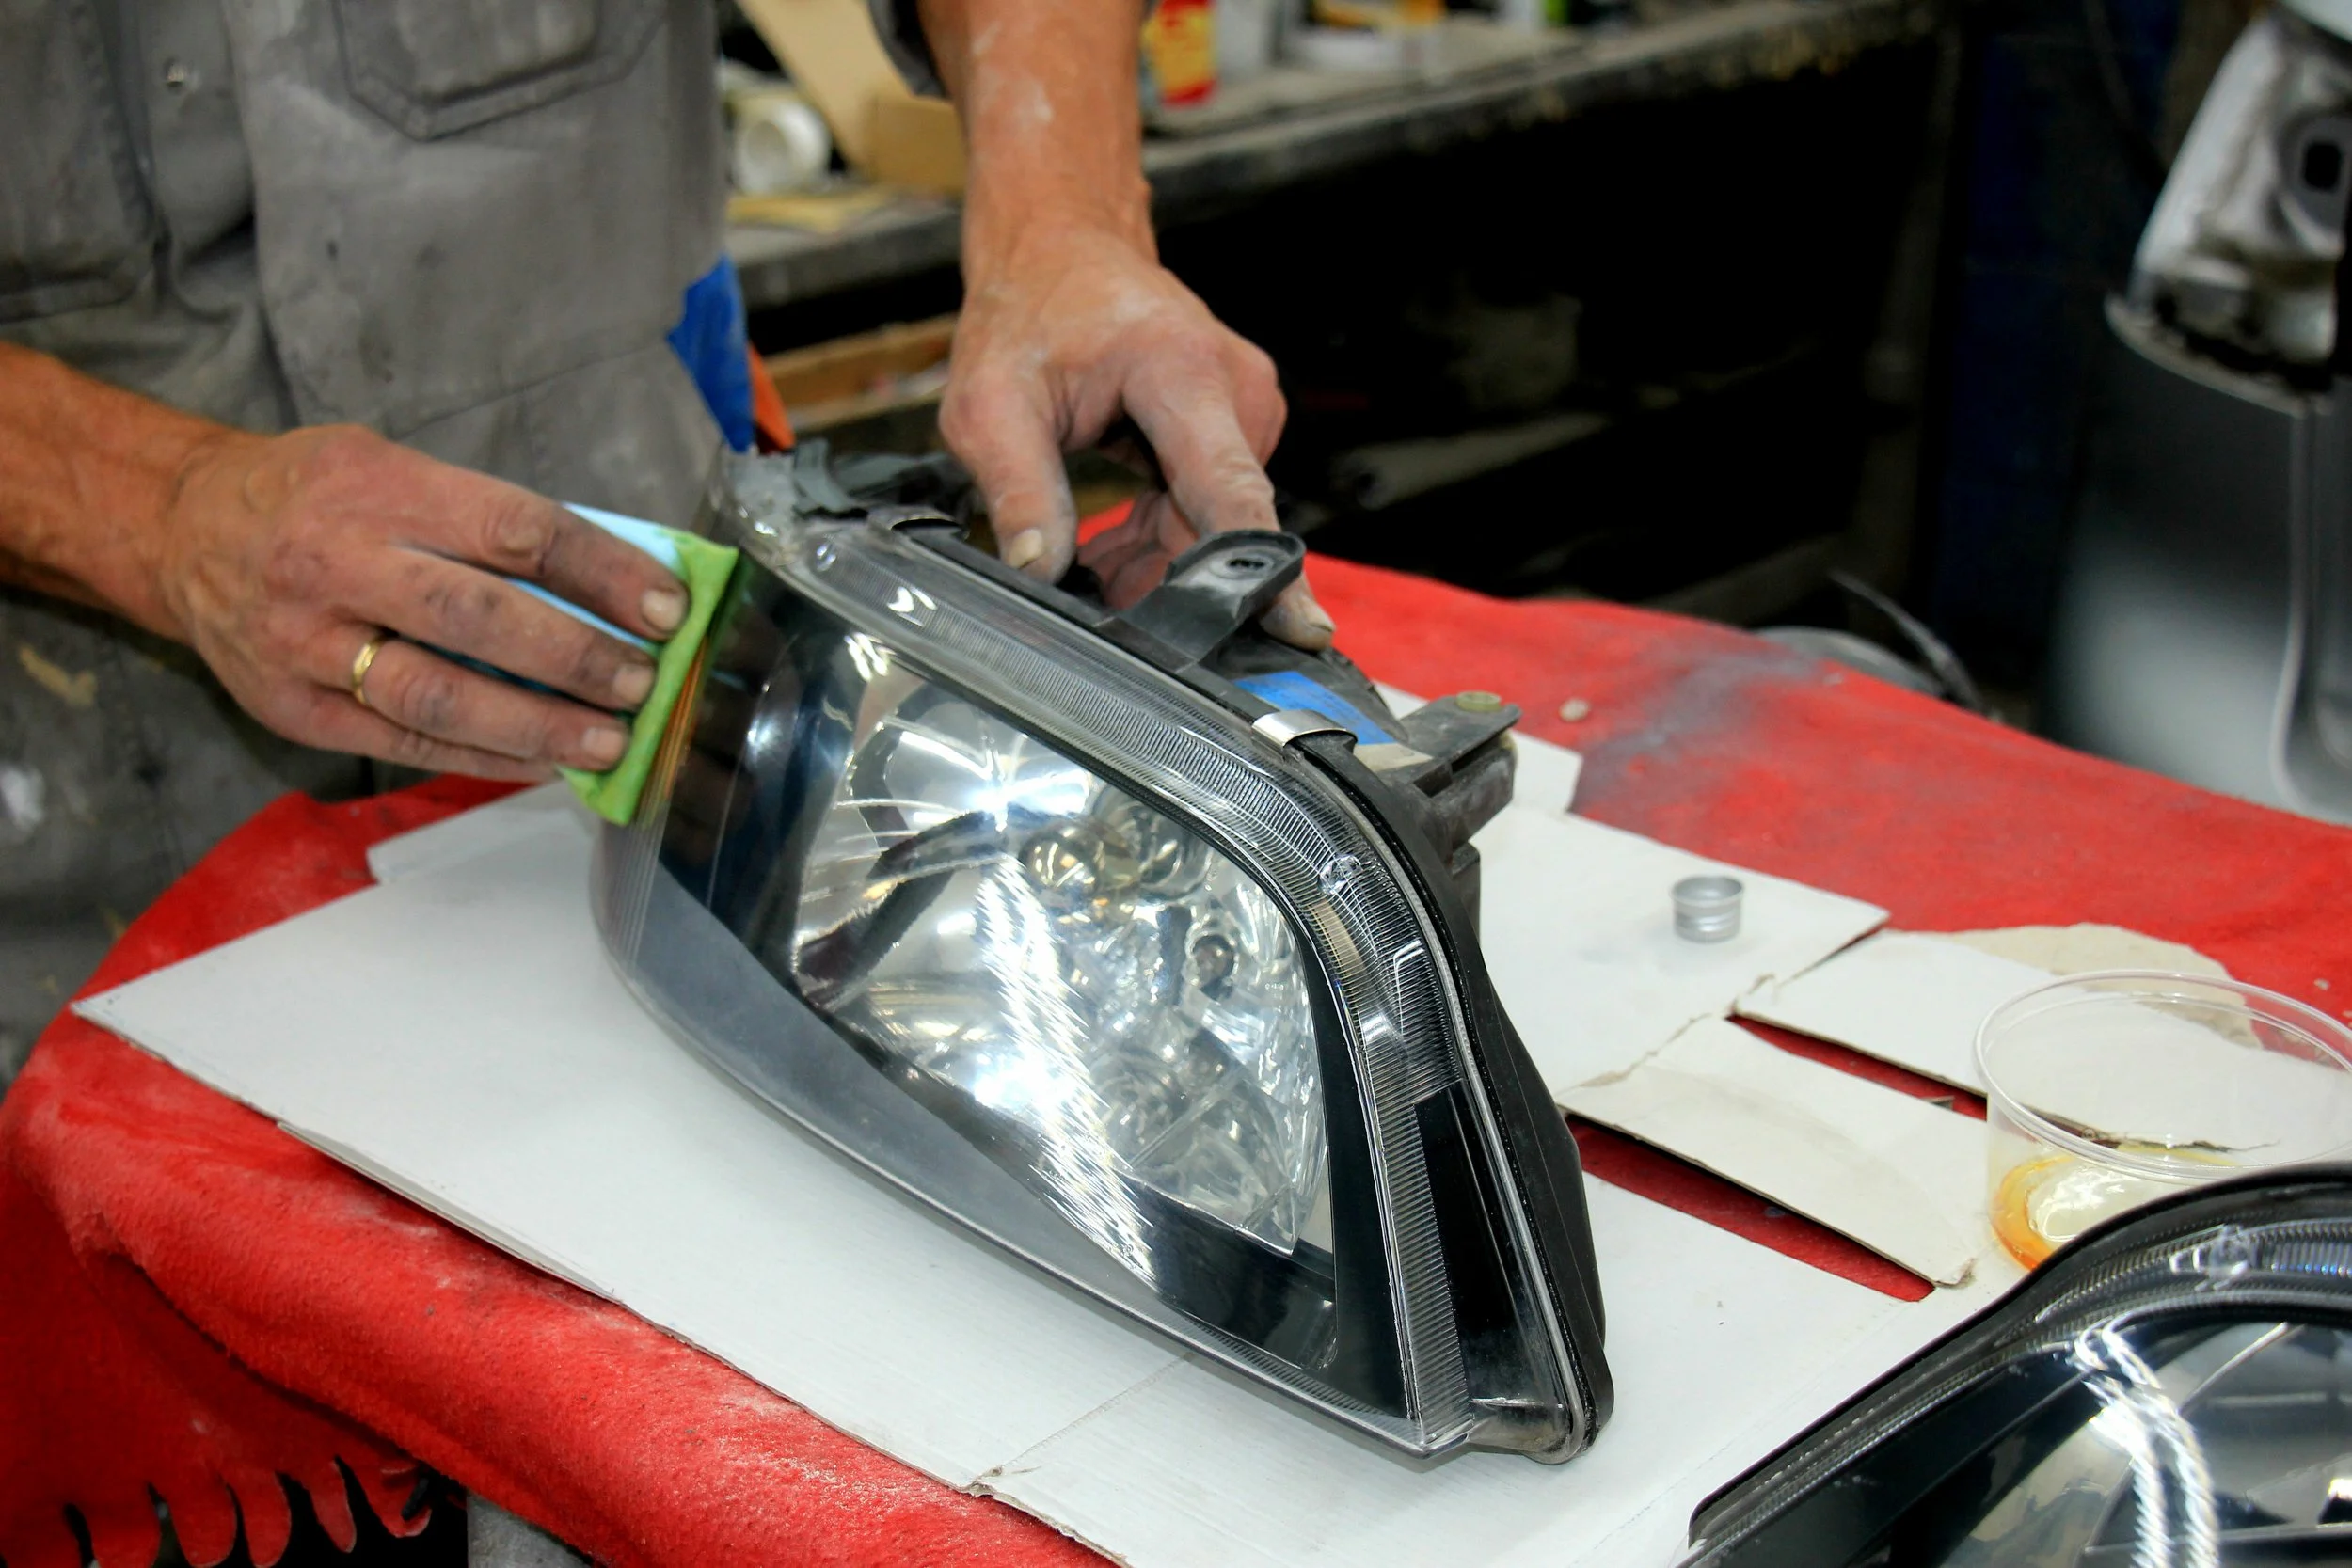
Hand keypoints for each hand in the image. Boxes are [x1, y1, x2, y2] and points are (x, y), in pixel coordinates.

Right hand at [157, 425, 686, 778]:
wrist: (178, 528)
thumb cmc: (311, 494)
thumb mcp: (391, 465)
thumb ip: (483, 519)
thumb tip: (606, 579)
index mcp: (378, 489)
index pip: (515, 531)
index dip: (603, 573)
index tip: (667, 606)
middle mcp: (337, 564)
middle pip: (479, 616)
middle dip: (577, 656)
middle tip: (644, 682)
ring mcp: (308, 643)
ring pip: (438, 693)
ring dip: (536, 726)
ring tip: (606, 741)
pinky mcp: (294, 707)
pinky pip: (403, 741)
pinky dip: (482, 756)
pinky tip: (541, 763)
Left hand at [941, 221, 1333, 649]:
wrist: (1061, 247)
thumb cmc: (1028, 310)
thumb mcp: (989, 403)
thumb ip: (1019, 490)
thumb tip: (1038, 571)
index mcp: (1182, 372)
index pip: (1232, 492)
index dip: (1265, 571)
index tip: (1300, 630)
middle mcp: (1235, 388)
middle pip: (1220, 522)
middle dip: (1165, 579)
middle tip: (1094, 596)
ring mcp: (1245, 406)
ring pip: (1212, 523)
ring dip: (1155, 557)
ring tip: (1089, 558)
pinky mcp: (1236, 424)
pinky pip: (1208, 506)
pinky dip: (1162, 535)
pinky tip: (1114, 546)